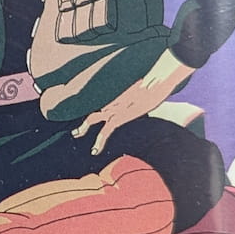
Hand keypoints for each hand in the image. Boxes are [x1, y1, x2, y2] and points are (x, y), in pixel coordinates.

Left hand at [71, 59, 192, 155]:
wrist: (156, 82)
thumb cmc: (158, 84)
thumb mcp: (152, 89)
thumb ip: (148, 91)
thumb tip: (155, 86)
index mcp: (120, 96)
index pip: (107, 105)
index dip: (102, 113)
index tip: (99, 118)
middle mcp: (114, 102)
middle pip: (95, 111)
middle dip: (85, 121)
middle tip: (77, 131)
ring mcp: (115, 108)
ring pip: (93, 119)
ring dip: (83, 128)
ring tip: (76, 134)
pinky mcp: (119, 117)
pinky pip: (105, 131)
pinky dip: (99, 142)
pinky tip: (95, 151)